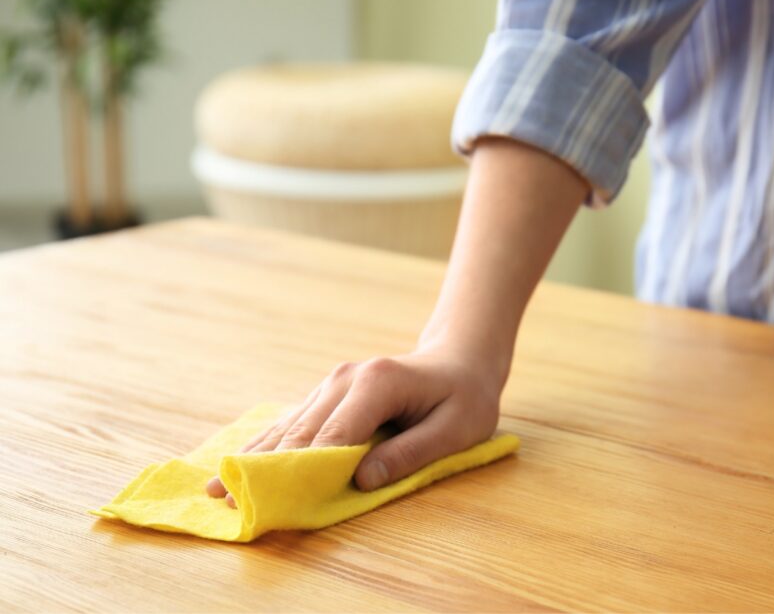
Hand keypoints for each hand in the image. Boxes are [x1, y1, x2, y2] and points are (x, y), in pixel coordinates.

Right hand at [206, 347, 502, 506]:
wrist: (459, 361)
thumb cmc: (465, 398)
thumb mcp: (457, 429)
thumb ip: (411, 453)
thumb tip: (361, 480)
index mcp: (377, 384)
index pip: (334, 436)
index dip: (304, 471)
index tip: (274, 500)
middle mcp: (345, 379)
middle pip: (301, 432)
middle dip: (266, 470)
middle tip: (231, 503)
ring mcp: (333, 382)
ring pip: (288, 426)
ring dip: (255, 459)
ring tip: (218, 489)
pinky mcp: (328, 392)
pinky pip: (293, 421)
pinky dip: (265, 445)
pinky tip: (237, 464)